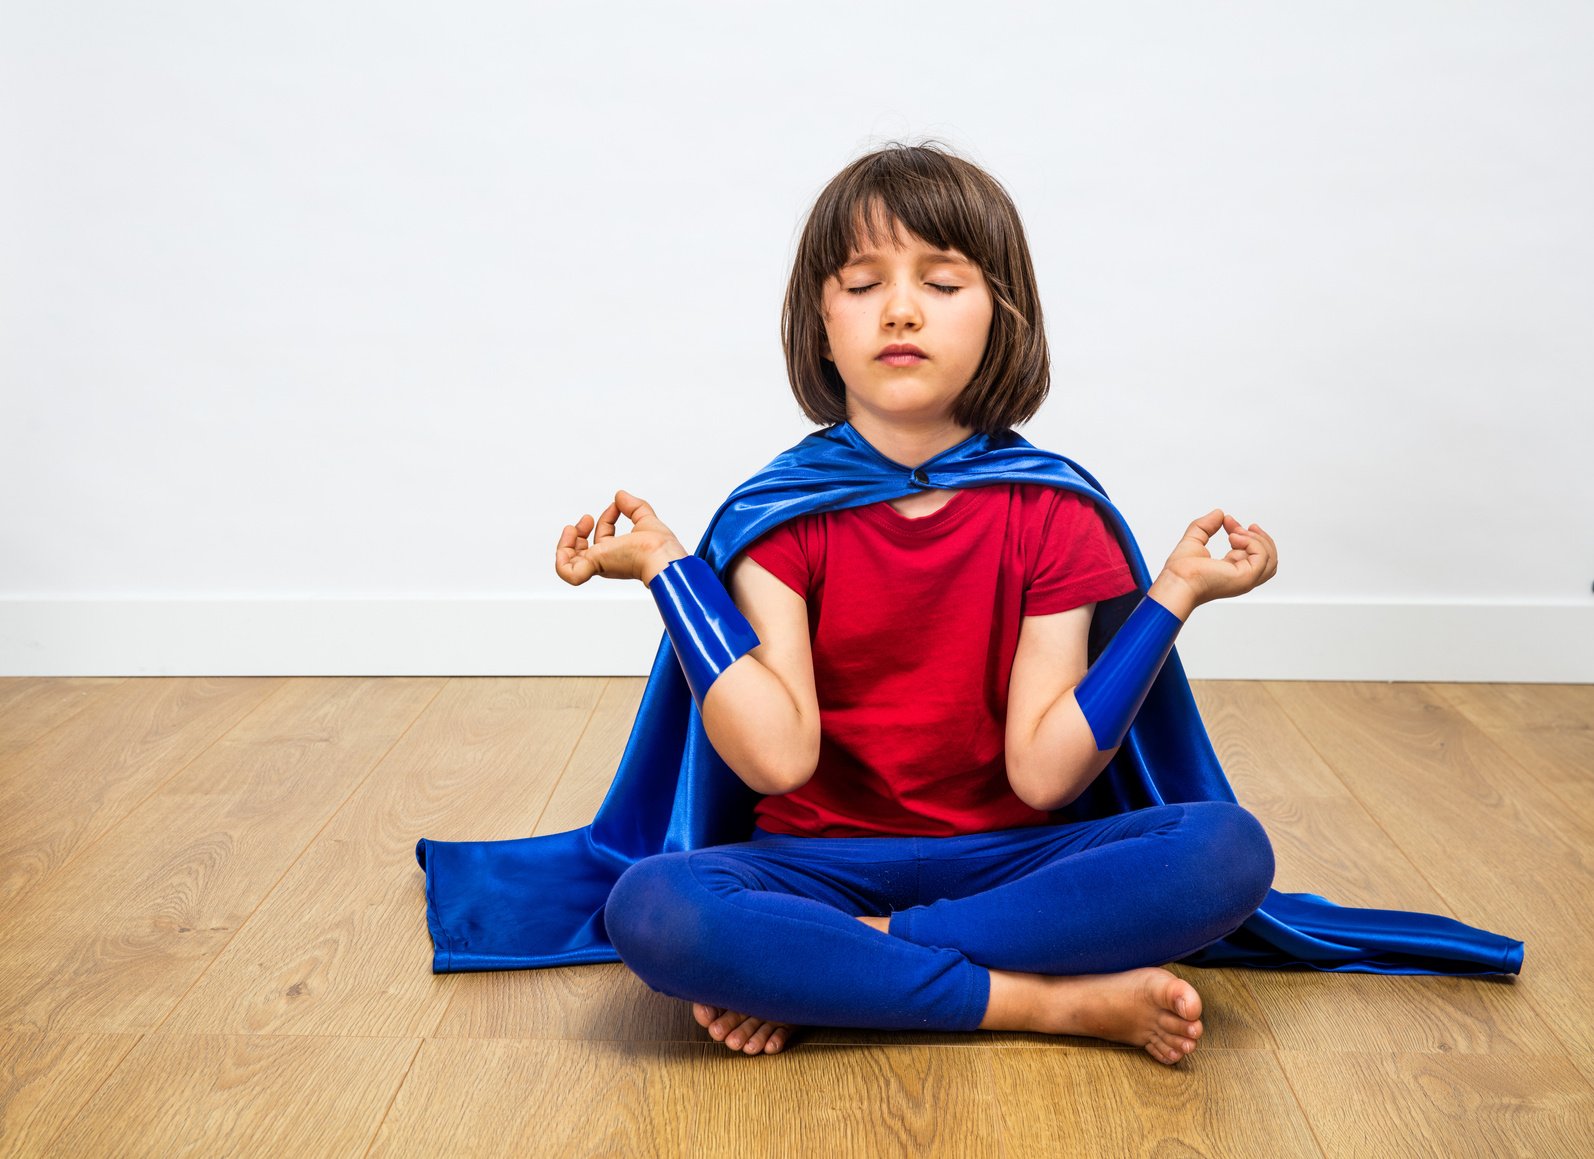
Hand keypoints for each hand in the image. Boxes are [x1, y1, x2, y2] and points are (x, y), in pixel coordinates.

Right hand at [555, 489, 687, 586]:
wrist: (660, 555)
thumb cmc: (659, 547)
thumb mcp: (646, 519)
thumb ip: (634, 507)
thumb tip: (621, 495)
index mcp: (620, 554)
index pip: (604, 537)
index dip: (606, 518)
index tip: (615, 506)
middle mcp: (608, 561)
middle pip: (582, 552)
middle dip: (579, 533)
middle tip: (587, 519)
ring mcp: (599, 564)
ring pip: (570, 563)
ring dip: (565, 544)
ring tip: (572, 528)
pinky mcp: (593, 566)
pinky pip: (568, 574)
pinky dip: (561, 560)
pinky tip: (567, 540)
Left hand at [1159, 509, 1277, 608]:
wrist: (1177, 581)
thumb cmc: (1180, 571)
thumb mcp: (1194, 539)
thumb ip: (1206, 526)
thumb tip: (1219, 514)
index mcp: (1231, 571)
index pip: (1252, 553)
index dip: (1244, 533)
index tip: (1228, 521)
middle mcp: (1242, 577)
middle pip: (1269, 558)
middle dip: (1259, 537)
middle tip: (1240, 527)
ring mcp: (1246, 579)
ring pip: (1270, 558)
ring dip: (1256, 539)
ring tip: (1235, 533)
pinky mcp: (1247, 577)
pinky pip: (1262, 556)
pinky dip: (1251, 542)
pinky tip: (1234, 537)